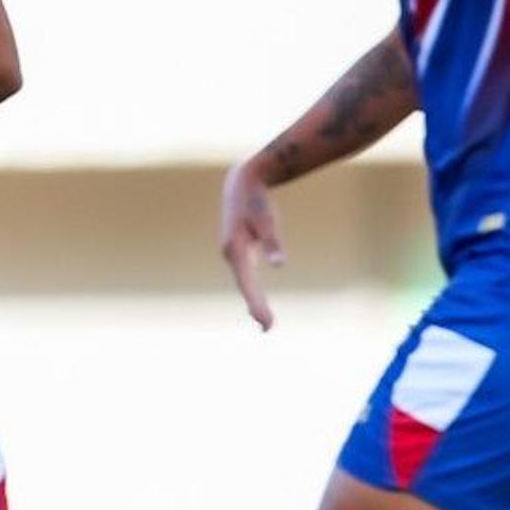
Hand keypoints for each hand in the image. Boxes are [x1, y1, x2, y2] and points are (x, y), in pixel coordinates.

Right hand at [217, 158, 284, 330]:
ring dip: (253, 301)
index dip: (256, 303)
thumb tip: (279, 265)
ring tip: (265, 322)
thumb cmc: (256, 199)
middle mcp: (230, 253)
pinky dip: (252, 290)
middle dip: (255, 307)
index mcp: (235, 248)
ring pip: (244, 282)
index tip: (266, 322)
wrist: (242, 181)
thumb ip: (272, 242)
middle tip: (267, 328)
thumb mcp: (267, 219)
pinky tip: (258, 302)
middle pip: (244, 285)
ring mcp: (234, 253)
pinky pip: (245, 275)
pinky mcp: (239, 250)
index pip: (247, 282)